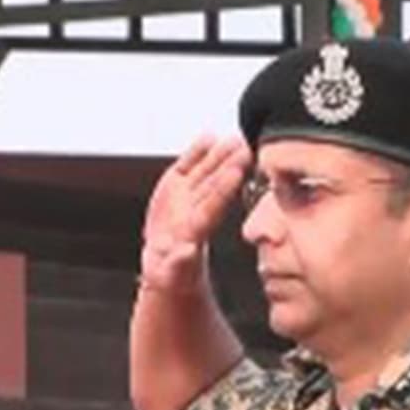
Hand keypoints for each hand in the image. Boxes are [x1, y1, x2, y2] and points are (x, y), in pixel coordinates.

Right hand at [139, 135, 250, 294]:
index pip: (214, 205)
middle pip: (213, 184)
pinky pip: (187, 167)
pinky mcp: (174, 188)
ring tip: (232, 137)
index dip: (224, 188)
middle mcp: (196, 209)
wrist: (166, 263)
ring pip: (204, 172)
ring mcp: (186, 196)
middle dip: (227, 166)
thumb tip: (187, 252)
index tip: (237, 172)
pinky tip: (208, 136)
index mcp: (197, 230)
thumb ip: (179, 263)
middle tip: (243, 146)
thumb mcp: (174, 273)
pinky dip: (196, 152)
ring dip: (218, 154)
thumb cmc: (173, 274)